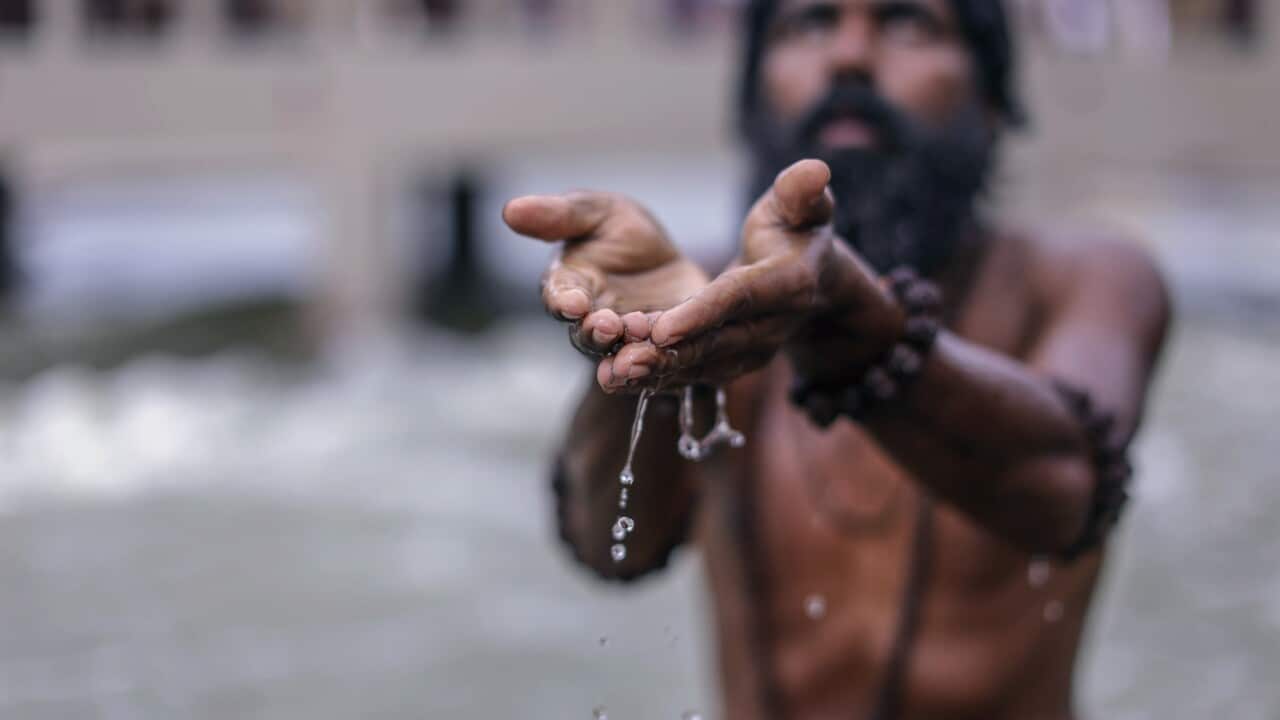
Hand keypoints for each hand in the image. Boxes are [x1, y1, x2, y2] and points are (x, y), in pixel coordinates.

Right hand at [503, 190, 708, 361]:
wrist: (670, 262)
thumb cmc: (623, 232)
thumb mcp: (598, 212)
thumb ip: (559, 215)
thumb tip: (510, 209)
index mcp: (570, 285)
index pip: (558, 296)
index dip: (562, 301)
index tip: (571, 303)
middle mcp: (591, 321)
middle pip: (587, 335)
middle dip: (596, 333)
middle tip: (608, 326)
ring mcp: (624, 343)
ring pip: (618, 358)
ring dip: (624, 361)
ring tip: (635, 359)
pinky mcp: (660, 352)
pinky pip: (657, 364)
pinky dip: (659, 365)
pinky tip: (666, 361)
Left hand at [598, 159, 902, 392]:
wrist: (812, 279)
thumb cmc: (795, 229)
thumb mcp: (800, 205)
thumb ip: (800, 191)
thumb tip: (815, 169)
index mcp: (790, 283)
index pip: (739, 298)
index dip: (701, 313)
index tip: (662, 327)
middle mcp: (773, 326)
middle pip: (715, 343)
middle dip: (669, 354)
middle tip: (623, 359)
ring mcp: (754, 351)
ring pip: (701, 365)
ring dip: (657, 372)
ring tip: (612, 374)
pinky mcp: (733, 363)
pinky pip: (694, 374)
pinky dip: (658, 378)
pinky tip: (616, 378)